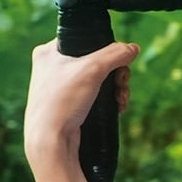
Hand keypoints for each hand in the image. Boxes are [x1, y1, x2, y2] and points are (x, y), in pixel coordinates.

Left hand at [24, 39, 137, 156]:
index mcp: (49, 52)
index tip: (117, 63)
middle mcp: (52, 68)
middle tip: (122, 83)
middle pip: (96, 61)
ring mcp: (61, 88)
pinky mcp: (69, 106)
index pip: (85, 39)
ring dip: (116, 88)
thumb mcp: (92, 69)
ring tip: (121, 99)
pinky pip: (95, 96)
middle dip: (116, 73)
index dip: (106, 50)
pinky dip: (109, 100)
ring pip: (98, 80)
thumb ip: (115, 54)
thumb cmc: (62, 103)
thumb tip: (133, 48)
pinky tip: (117, 108)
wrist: (51, 142)